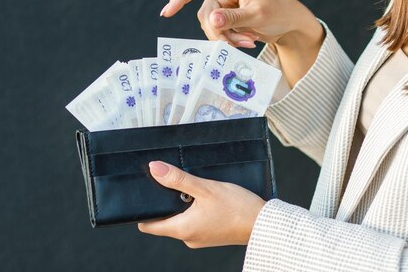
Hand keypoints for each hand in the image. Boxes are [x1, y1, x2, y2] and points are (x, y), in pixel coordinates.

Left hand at [137, 161, 265, 247]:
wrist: (263, 223)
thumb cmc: (237, 208)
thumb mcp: (205, 188)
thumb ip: (179, 179)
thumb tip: (155, 169)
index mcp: (182, 229)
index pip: (148, 225)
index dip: (145, 209)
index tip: (148, 192)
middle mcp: (188, 237)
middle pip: (166, 220)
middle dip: (168, 202)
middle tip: (176, 184)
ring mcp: (200, 238)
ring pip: (182, 219)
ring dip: (185, 204)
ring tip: (196, 189)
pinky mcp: (211, 235)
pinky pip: (196, 221)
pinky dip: (197, 209)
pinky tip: (208, 198)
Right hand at [161, 0, 325, 86]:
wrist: (292, 22)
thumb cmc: (279, 12)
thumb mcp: (257, 15)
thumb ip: (233, 18)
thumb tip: (210, 20)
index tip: (167, 13)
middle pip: (205, 15)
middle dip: (218, 33)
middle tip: (235, 46)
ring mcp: (226, 6)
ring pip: (212, 27)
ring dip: (227, 39)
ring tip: (248, 42)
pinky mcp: (229, 19)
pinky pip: (220, 33)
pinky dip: (232, 40)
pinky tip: (249, 41)